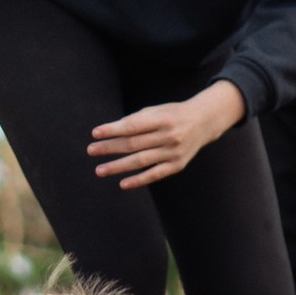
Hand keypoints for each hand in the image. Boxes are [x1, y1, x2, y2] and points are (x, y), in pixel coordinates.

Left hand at [89, 79, 243, 190]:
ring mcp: (173, 152)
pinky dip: (138, 180)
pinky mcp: (177, 165)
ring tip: (100, 170)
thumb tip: (108, 134)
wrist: (204, 122)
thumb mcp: (156, 111)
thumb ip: (135, 121)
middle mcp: (169, 136)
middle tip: (91, 151)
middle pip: (133, 144)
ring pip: (140, 161)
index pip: (132, 126)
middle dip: (109, 148)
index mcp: (162, 118)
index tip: (95, 133)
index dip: (112, 130)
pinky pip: (154, 175)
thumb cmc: (172, 115)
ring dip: (117, 167)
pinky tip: (122, 183)